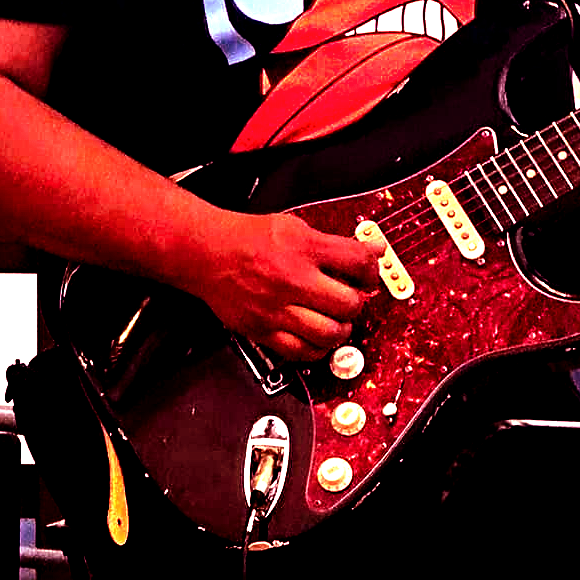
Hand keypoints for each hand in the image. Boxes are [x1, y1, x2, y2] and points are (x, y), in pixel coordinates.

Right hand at [184, 209, 384, 362]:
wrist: (207, 252)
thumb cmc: (248, 238)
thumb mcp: (294, 226)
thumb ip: (333, 242)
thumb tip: (371, 252)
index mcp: (303, 247)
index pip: (357, 262)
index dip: (372, 271)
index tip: (368, 276)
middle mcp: (292, 278)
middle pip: (348, 303)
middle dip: (356, 303)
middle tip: (351, 301)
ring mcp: (276, 307)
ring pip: (328, 333)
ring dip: (341, 330)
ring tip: (336, 322)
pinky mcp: (262, 329)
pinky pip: (300, 352)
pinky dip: (316, 349)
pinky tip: (316, 338)